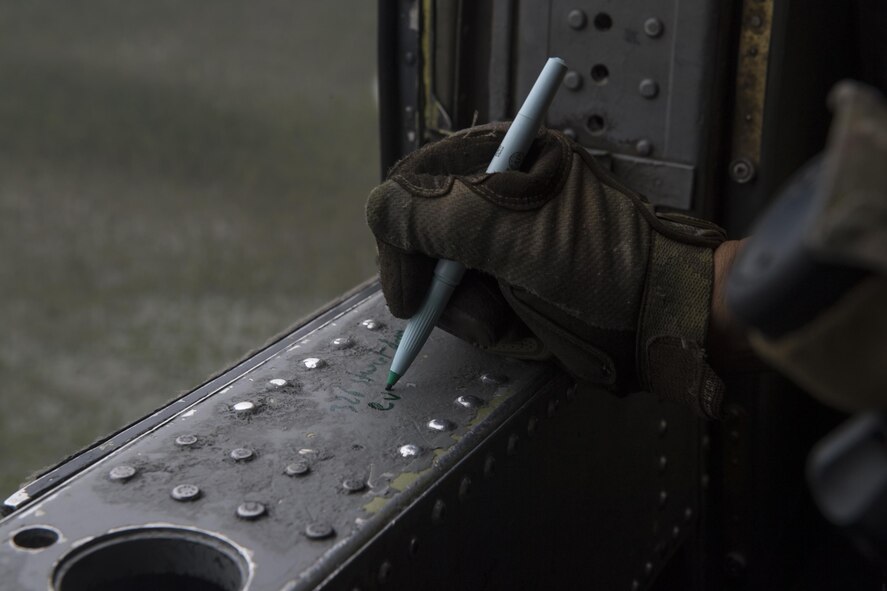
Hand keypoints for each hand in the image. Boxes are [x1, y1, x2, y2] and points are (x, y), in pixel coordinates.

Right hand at [367, 123, 727, 416]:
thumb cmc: (603, 270)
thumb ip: (437, 214)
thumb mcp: (515, 236)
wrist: (666, 325)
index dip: (402, 240)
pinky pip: (473, 306)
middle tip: (479, 318)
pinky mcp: (514, 278)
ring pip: (444, 280)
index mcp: (505, 155)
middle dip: (445, 288)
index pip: (416, 186)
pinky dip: (491, 327)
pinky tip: (526, 330)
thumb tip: (379, 208)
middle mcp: (499, 191)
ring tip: (513, 324)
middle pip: (424, 237)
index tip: (411, 297)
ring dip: (471, 313)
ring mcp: (506, 238)